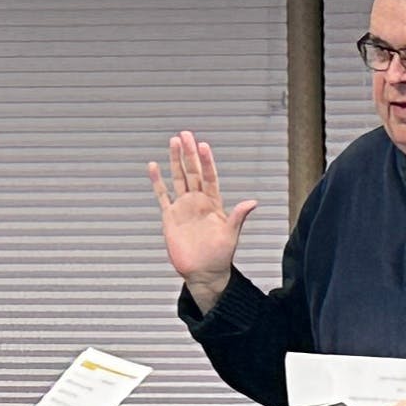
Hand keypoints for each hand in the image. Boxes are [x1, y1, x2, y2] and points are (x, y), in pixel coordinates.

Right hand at [150, 131, 257, 309]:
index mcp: (213, 203)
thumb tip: (252, 202)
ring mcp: (183, 207)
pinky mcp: (170, 216)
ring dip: (175, 161)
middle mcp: (198, 201)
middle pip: (192, 172)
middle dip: (189, 153)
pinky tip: (153, 167)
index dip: (206, 161)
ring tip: (173, 142)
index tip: (203, 145)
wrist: (203, 272)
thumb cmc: (220, 255)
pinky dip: (157, 181)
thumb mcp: (231, 235)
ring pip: (178, 178)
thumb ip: (238, 216)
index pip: (209, 176)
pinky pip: (163, 195)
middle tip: (185, 134)